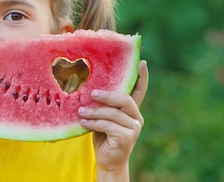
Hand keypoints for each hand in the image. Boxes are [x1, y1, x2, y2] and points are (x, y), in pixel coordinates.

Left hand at [78, 60, 148, 178]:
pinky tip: (84, 123)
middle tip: (92, 94)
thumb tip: (88, 89)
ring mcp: (134, 128)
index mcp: (131, 110)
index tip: (142, 62)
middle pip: (125, 99)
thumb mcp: (102, 118)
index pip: (139, 90)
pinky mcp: (127, 137)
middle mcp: (136, 117)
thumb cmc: (103, 136)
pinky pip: (109, 126)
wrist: (108, 161)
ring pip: (114, 113)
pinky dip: (94, 124)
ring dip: (95, 112)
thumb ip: (102, 106)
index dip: (141, 76)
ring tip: (81, 112)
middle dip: (107, 95)